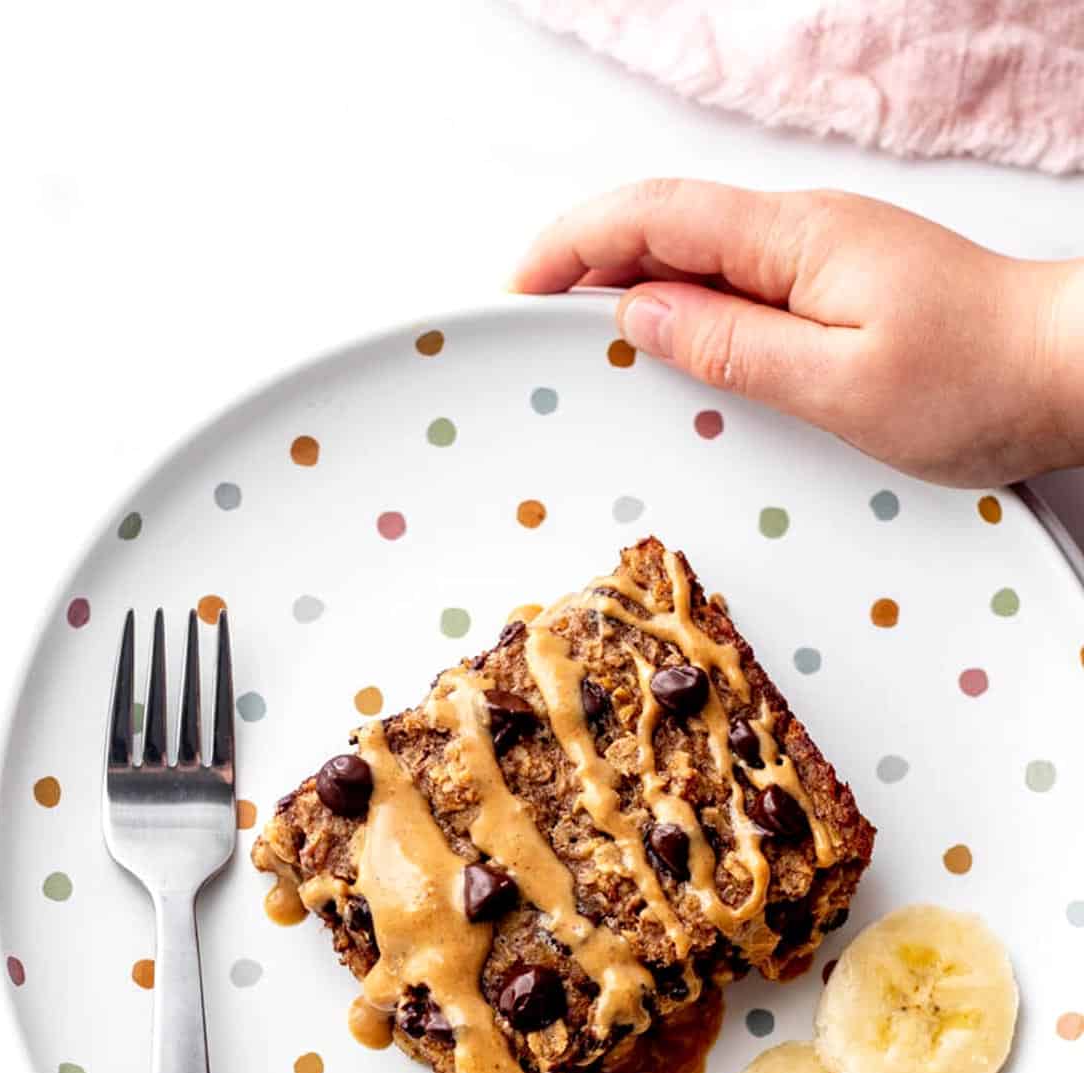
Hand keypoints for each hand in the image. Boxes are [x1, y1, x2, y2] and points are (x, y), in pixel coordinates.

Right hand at [513, 181, 1083, 486]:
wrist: (1067, 368)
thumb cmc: (975, 380)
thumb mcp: (840, 382)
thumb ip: (732, 348)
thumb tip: (639, 317)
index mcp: (793, 239)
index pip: (652, 216)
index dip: (571, 246)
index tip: (516, 292)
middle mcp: (798, 232)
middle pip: (660, 225)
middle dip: (581, 267)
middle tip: (531, 332)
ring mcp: (816, 256)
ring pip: (693, 258)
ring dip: (627, 293)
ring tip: (581, 352)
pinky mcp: (832, 288)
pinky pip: (734, 287)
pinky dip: (681, 313)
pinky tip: (666, 357)